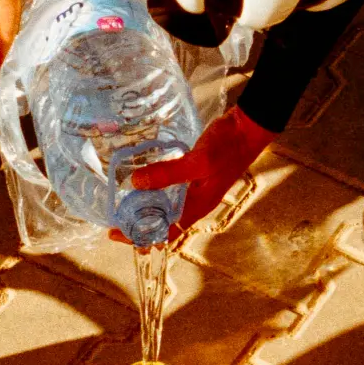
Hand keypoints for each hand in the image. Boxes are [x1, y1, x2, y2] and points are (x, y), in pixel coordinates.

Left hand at [108, 105, 277, 244]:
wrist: (248, 128)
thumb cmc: (228, 147)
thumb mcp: (197, 162)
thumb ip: (168, 173)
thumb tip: (136, 182)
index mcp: (197, 207)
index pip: (165, 232)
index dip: (141, 237)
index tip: (117, 234)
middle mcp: (195, 202)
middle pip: (164, 222)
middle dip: (140, 224)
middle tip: (115, 218)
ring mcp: (195, 188)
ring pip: (166, 205)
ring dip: (146, 206)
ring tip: (124, 202)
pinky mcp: (194, 174)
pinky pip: (171, 188)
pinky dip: (156, 188)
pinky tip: (144, 179)